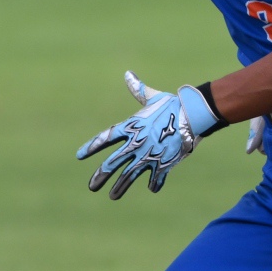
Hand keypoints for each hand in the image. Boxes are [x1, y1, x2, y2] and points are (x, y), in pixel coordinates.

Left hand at [76, 72, 219, 197]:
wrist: (192, 116)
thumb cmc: (172, 104)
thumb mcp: (153, 97)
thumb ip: (138, 90)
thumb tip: (128, 74)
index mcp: (130, 127)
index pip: (105, 138)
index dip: (91, 147)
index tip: (79, 156)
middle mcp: (135, 144)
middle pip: (112, 163)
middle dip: (100, 176)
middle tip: (91, 187)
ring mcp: (148, 156)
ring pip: (129, 176)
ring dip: (120, 187)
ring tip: (112, 196)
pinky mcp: (163, 164)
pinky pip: (156, 179)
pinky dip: (155, 184)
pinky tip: (153, 188)